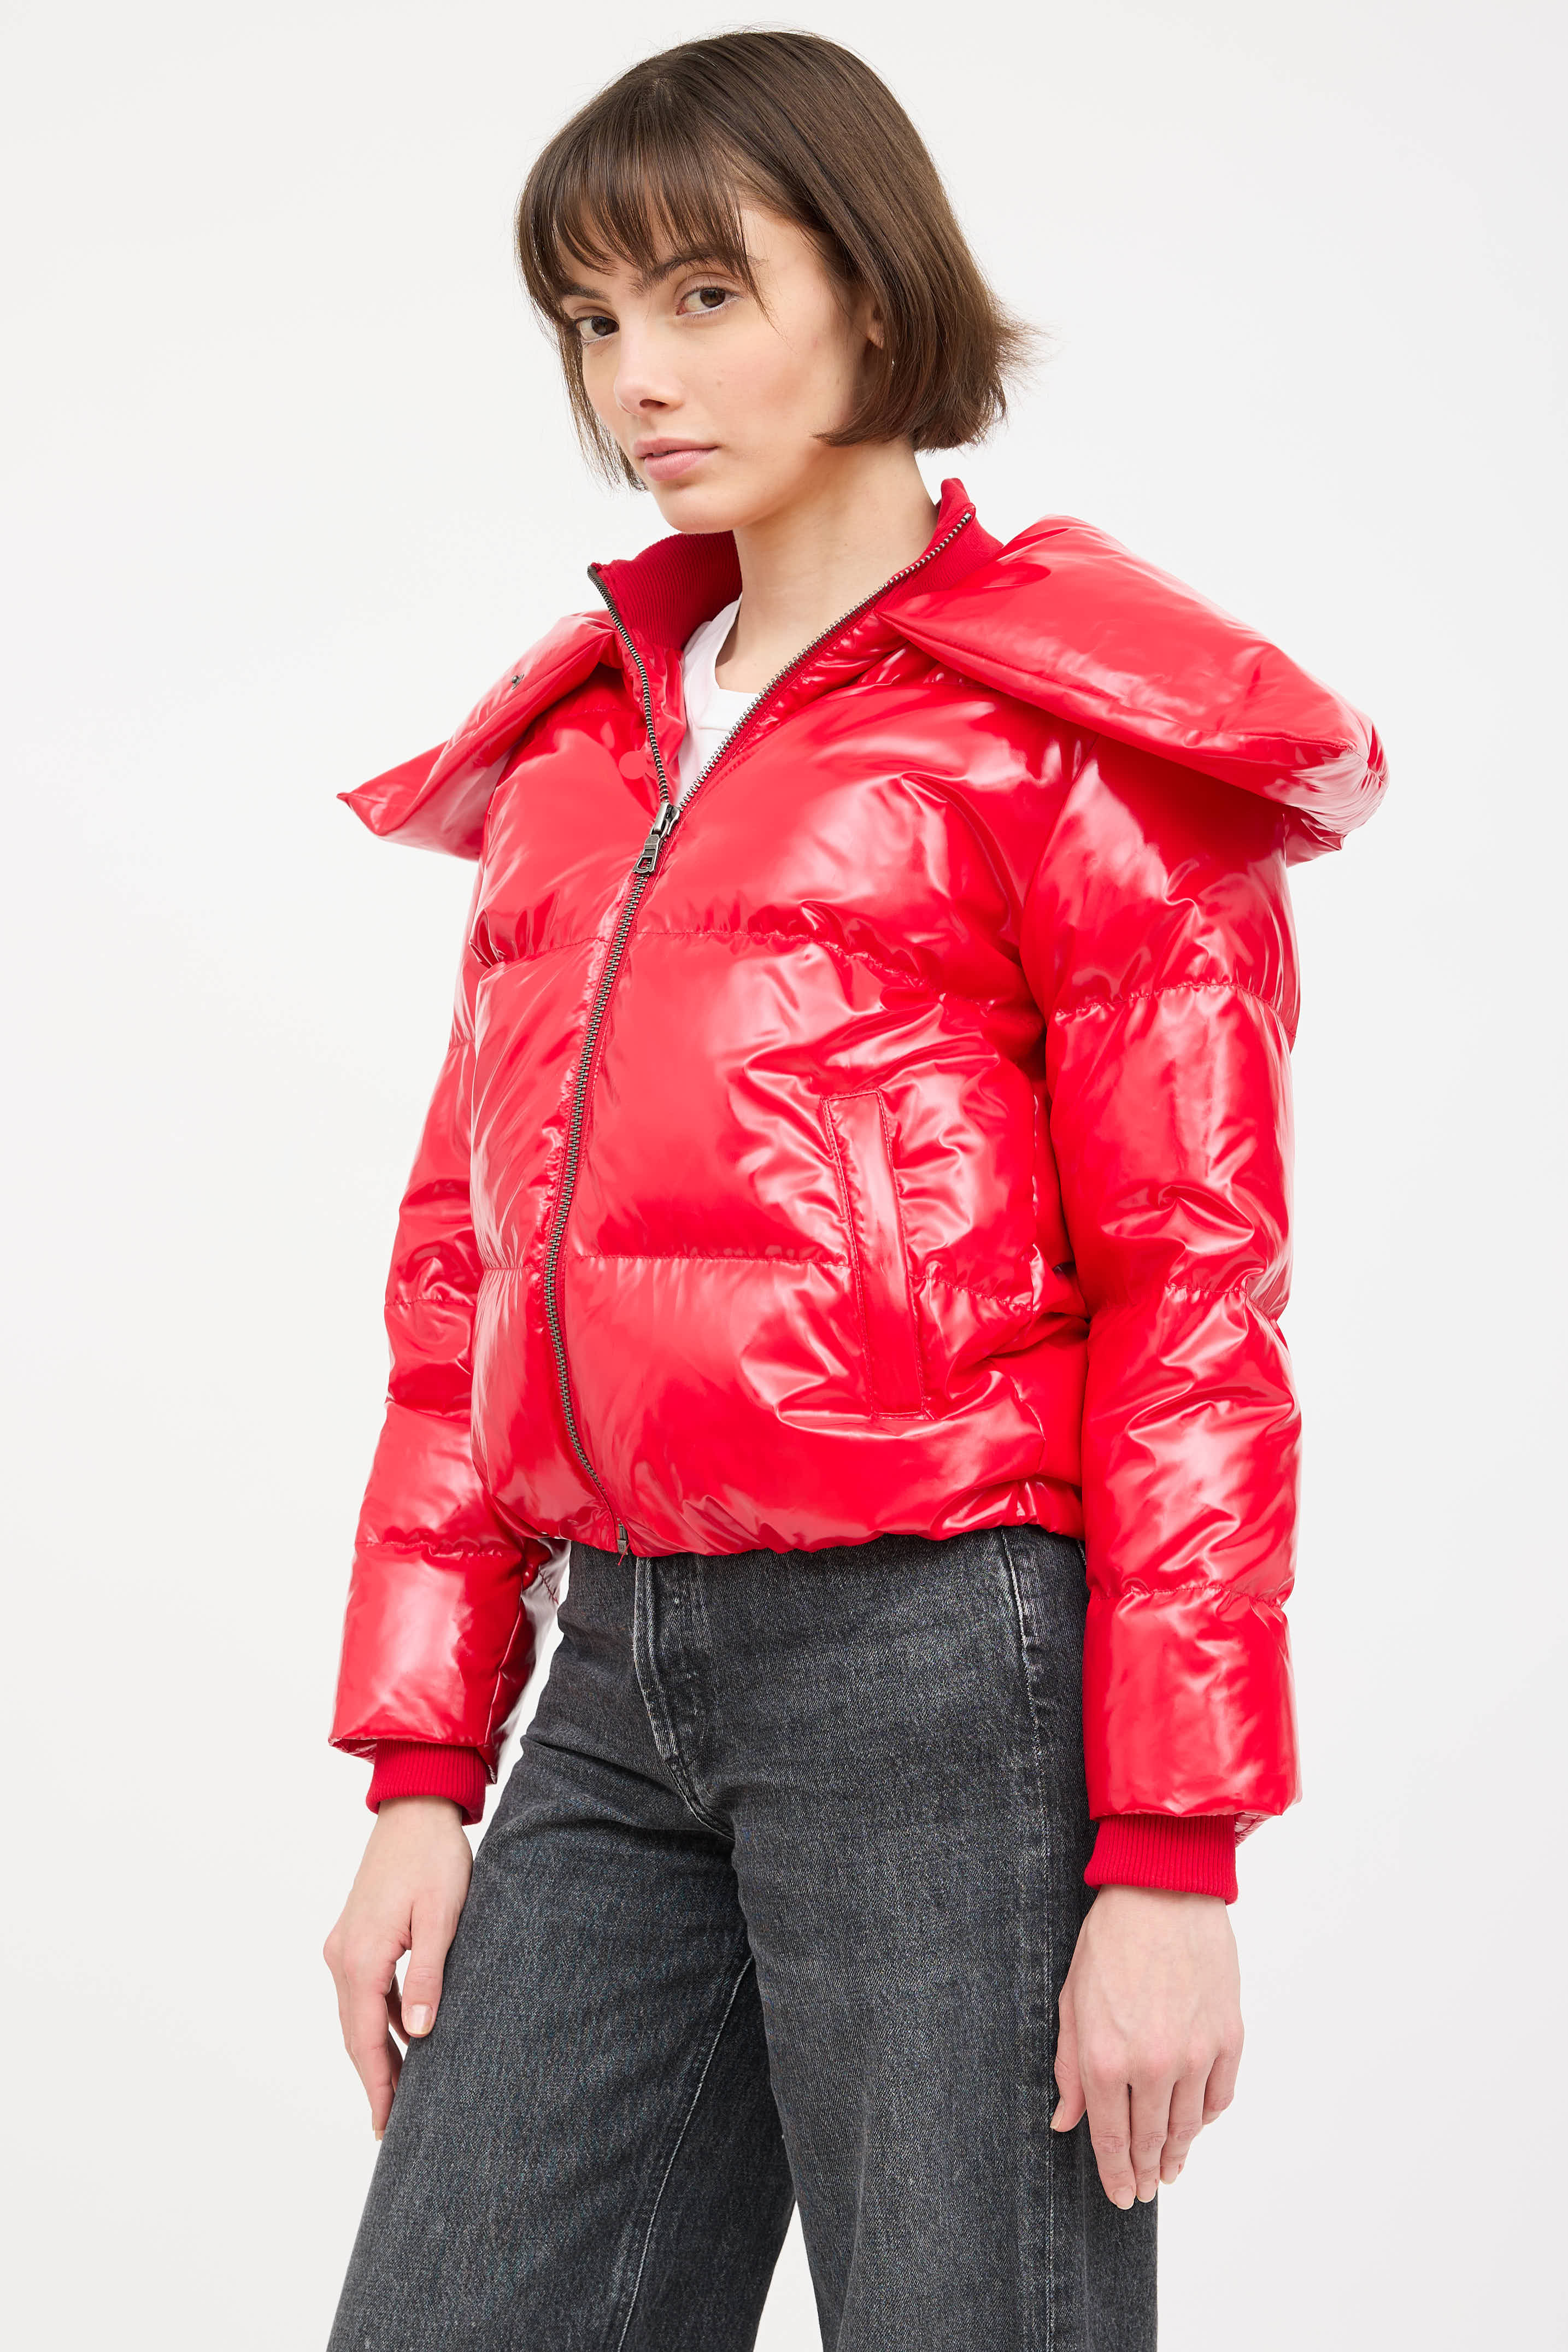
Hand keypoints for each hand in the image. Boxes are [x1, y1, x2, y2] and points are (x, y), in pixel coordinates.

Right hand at [323, 1796, 473, 2137]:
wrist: (415, 1808)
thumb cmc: (434, 1857)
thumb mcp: (442, 1917)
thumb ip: (429, 1976)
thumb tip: (419, 2034)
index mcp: (360, 1956)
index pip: (364, 2039)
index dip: (377, 2085)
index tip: (384, 2128)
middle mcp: (342, 1954)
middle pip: (355, 2033)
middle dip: (374, 2079)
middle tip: (392, 2127)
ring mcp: (345, 1944)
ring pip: (359, 2014)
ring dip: (378, 2051)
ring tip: (402, 2093)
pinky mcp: (356, 1934)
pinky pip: (365, 1991)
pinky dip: (379, 2020)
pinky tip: (404, 2039)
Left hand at [1050, 1884, 1242, 2207]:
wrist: (1163, 1891)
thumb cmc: (1110, 1940)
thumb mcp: (1072, 2002)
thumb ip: (1069, 2069)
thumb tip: (1065, 2122)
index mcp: (1106, 2059)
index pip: (1111, 2138)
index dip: (1116, 2173)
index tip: (1121, 2195)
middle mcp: (1153, 2065)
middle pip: (1152, 2140)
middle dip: (1147, 2172)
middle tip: (1146, 2190)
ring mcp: (1196, 2054)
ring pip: (1189, 2126)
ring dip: (1180, 2154)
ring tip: (1172, 2169)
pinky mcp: (1228, 2037)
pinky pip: (1220, 2096)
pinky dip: (1208, 2116)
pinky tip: (1197, 2124)